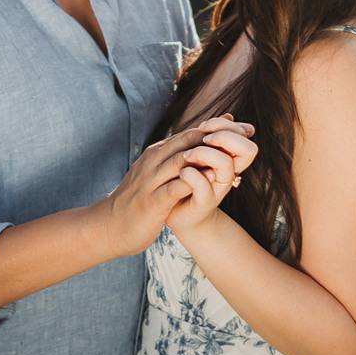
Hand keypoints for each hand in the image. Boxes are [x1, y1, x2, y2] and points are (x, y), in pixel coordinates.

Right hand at [96, 118, 255, 256]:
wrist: (110, 227)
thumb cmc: (140, 201)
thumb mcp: (157, 173)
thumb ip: (177, 157)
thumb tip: (200, 142)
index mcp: (157, 153)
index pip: (191, 133)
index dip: (218, 129)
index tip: (244, 127)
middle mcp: (154, 161)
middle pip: (189, 140)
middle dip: (219, 135)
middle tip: (246, 133)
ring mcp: (151, 180)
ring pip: (182, 160)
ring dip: (208, 155)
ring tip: (233, 153)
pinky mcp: (152, 201)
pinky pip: (175, 187)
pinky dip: (194, 182)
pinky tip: (212, 181)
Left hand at [165, 114, 255, 236]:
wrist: (179, 214)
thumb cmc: (190, 180)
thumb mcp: (202, 154)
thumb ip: (212, 136)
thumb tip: (229, 114)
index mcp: (231, 160)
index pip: (244, 136)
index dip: (225, 125)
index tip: (204, 126)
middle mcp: (230, 174)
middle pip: (247, 148)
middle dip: (222, 136)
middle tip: (201, 139)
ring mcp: (218, 189)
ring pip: (225, 164)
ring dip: (203, 153)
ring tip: (187, 155)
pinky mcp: (203, 203)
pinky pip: (203, 186)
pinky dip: (191, 175)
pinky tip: (182, 171)